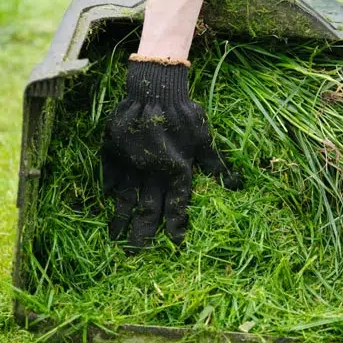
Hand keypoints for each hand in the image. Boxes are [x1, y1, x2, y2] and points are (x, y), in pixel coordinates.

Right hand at [102, 57, 238, 250]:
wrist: (155, 89)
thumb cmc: (185, 113)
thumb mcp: (204, 138)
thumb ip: (215, 164)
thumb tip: (235, 185)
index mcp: (178, 170)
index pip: (178, 205)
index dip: (177, 225)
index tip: (175, 244)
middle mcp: (154, 172)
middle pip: (149, 209)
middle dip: (143, 233)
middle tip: (135, 254)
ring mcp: (132, 163)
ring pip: (126, 198)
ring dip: (121, 220)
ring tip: (115, 239)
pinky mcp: (114, 152)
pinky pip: (111, 176)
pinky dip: (110, 190)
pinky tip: (107, 203)